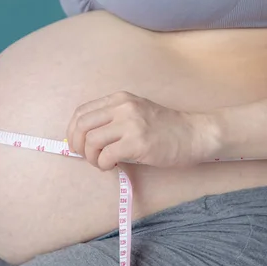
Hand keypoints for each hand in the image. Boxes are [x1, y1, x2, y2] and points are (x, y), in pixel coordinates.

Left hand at [67, 91, 216, 170]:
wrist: (194, 134)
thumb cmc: (166, 128)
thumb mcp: (137, 112)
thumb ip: (114, 118)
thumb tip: (85, 138)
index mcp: (120, 98)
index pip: (82, 112)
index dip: (72, 131)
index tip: (77, 145)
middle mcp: (123, 107)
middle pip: (82, 125)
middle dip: (77, 145)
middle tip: (86, 157)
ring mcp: (131, 124)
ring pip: (91, 141)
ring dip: (91, 158)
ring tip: (102, 163)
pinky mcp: (138, 142)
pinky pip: (106, 156)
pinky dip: (103, 165)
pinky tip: (112, 166)